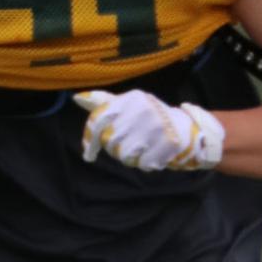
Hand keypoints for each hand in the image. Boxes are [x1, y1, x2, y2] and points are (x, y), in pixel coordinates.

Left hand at [75, 89, 224, 171]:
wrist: (184, 127)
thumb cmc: (148, 116)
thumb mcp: (128, 104)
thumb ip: (103, 102)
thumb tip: (77, 98)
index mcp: (132, 98)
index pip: (99, 120)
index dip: (90, 139)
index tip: (88, 153)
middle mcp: (144, 109)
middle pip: (110, 141)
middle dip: (115, 149)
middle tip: (129, 145)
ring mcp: (157, 127)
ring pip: (124, 154)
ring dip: (129, 157)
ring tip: (141, 148)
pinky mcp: (167, 144)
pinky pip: (142, 163)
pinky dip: (144, 163)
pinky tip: (152, 153)